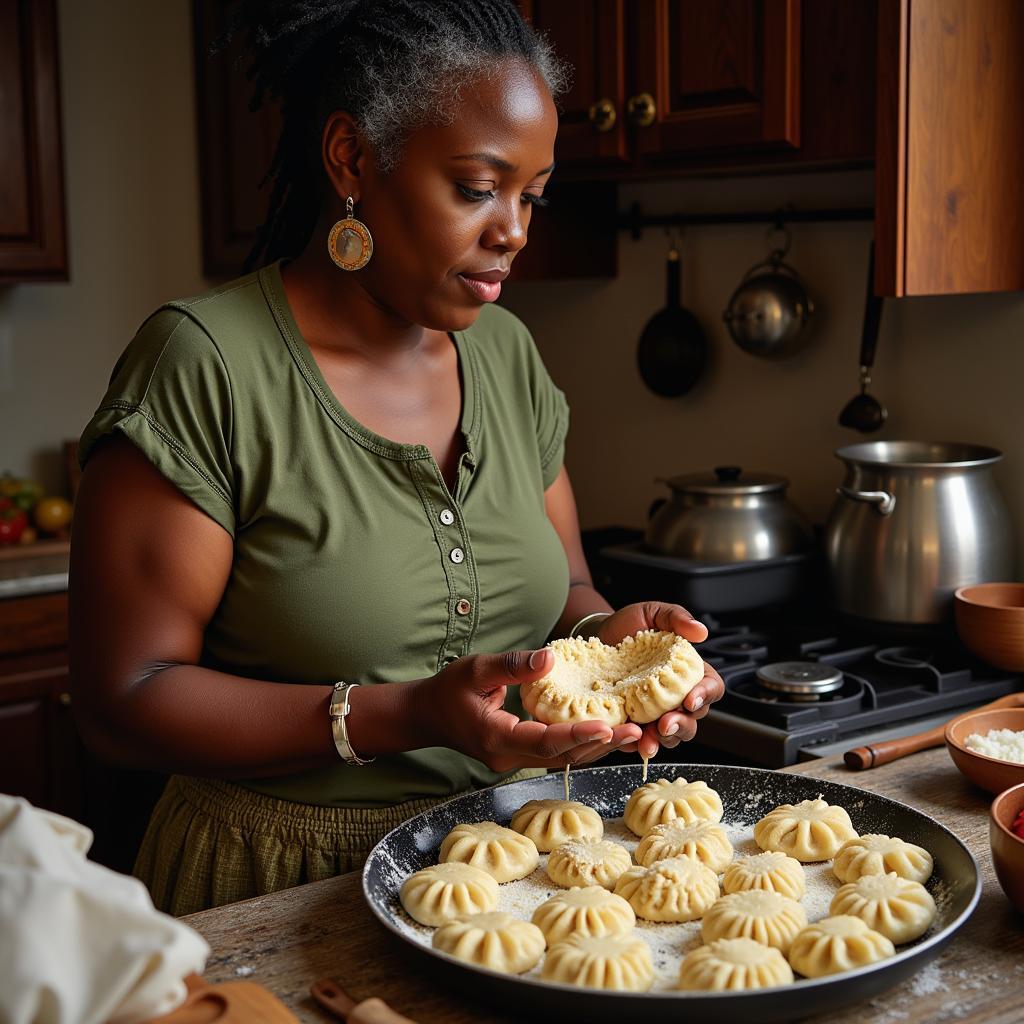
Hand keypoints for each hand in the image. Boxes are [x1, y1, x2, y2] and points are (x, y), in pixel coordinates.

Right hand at [417, 649, 641, 772]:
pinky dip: (581, 745)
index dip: (577, 735)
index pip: (543, 742)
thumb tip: (551, 657)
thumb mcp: (476, 668)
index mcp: (496, 738)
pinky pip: (555, 754)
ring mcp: (514, 760)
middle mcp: (508, 757)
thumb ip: (513, 666)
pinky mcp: (520, 755)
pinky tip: (606, 733)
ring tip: (632, 733)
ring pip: (561, 760)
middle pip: (560, 758)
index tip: (607, 725)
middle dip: (599, 745)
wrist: (426, 715)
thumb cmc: (448, 689)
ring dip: (595, 747)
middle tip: (635, 731)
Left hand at [593, 601, 723, 759]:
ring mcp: (655, 711)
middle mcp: (676, 695)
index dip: (705, 695)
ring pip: (672, 735)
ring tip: (648, 740)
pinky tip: (630, 743)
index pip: (711, 687)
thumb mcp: (653, 613)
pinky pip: (641, 740)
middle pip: (693, 718)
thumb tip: (700, 631)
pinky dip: (638, 744)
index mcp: (688, 671)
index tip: (690, 699)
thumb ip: (677, 617)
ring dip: (663, 740)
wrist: (596, 636)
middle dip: (682, 724)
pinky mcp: (634, 722)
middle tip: (665, 724)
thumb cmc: (628, 625)